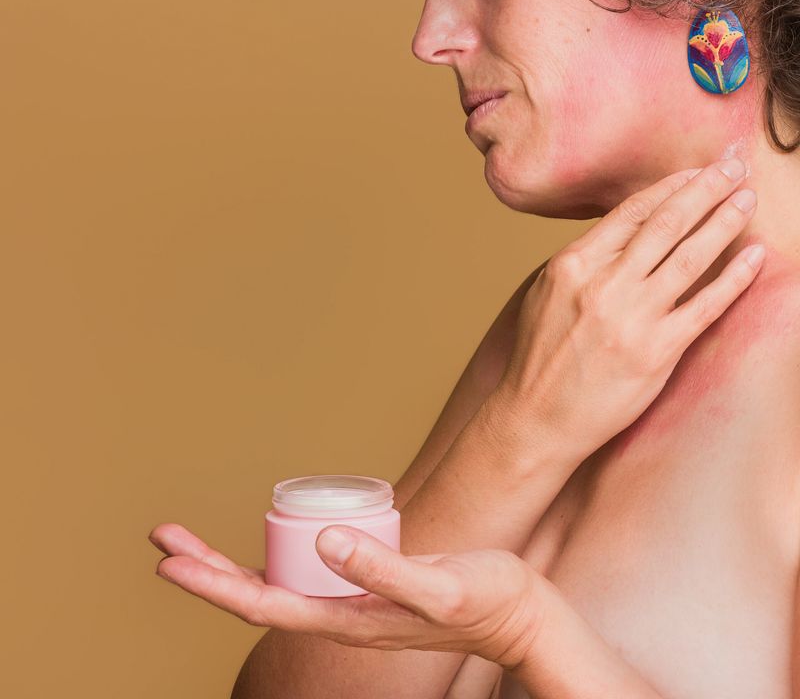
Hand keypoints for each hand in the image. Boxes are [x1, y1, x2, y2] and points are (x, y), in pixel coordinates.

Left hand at [148, 522, 544, 668]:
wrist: (515, 610)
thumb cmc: (483, 599)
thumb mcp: (437, 585)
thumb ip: (384, 569)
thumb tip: (324, 542)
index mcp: (344, 619)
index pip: (261, 603)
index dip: (211, 583)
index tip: (168, 560)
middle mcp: (337, 612)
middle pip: (255, 592)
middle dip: (205, 568)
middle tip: (162, 535)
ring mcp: (350, 598)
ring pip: (275, 580)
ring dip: (229, 561)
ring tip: (194, 540)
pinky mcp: (365, 580)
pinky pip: (304, 568)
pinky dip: (272, 552)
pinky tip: (268, 536)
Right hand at [494, 159, 762, 460]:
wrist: (537, 415)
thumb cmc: (540, 356)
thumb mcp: (547, 294)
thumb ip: (585, 262)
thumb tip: (625, 233)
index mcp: (572, 265)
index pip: (630, 212)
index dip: (669, 186)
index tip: (695, 171)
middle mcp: (603, 285)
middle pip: (665, 224)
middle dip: (706, 188)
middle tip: (734, 167)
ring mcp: (632, 318)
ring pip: (690, 256)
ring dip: (724, 222)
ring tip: (747, 200)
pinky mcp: (656, 352)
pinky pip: (705, 306)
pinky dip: (734, 278)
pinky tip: (754, 257)